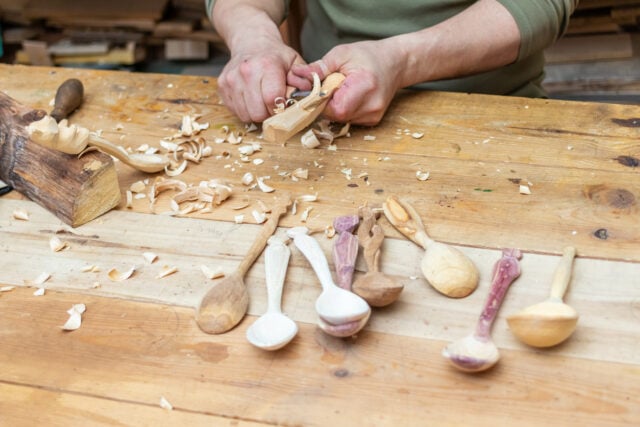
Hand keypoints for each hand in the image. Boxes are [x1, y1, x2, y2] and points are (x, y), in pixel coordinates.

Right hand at [218, 38, 303, 122]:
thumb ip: (304, 79)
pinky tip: (251, 98)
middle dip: (268, 114)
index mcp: (267, 65)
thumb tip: (312, 95)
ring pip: (245, 115)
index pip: (273, 99)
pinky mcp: (222, 86)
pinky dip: (245, 109)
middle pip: (258, 112)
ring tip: (262, 100)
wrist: (251, 41)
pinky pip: (235, 111)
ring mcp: (231, 79)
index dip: (280, 108)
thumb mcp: (295, 62)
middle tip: (273, 105)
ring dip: (256, 113)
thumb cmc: (276, 56)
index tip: (284, 105)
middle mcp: (246, 71)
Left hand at [288, 39, 404, 125]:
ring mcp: (373, 116)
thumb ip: (320, 67)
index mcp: (365, 86)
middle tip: (327, 87)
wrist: (396, 63)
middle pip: (336, 115)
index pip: (334, 107)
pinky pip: (349, 120)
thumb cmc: (369, 55)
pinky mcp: (373, 121)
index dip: (320, 101)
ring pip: (341, 119)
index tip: (315, 90)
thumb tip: (297, 74)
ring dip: (334, 107)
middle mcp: (371, 105)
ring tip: (341, 90)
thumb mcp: (342, 54)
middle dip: (326, 103)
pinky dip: (344, 110)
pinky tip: (349, 96)